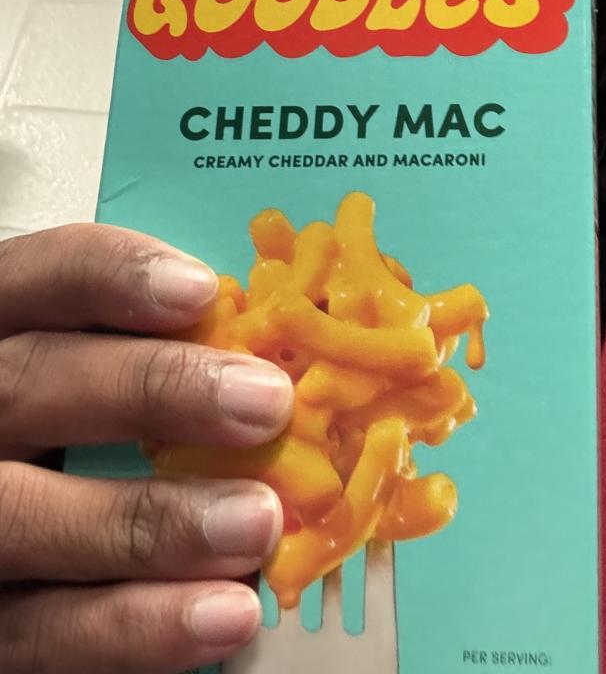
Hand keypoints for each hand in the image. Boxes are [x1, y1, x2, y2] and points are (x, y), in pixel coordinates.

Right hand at [0, 223, 293, 673]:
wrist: (22, 540)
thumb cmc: (74, 429)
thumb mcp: (87, 368)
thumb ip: (147, 350)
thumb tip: (275, 345)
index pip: (37, 280)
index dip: (110, 278)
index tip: (201, 291)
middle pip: (28, 384)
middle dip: (152, 388)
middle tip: (265, 404)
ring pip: (26, 518)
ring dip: (151, 523)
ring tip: (257, 524)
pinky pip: (39, 632)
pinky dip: (134, 628)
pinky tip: (223, 616)